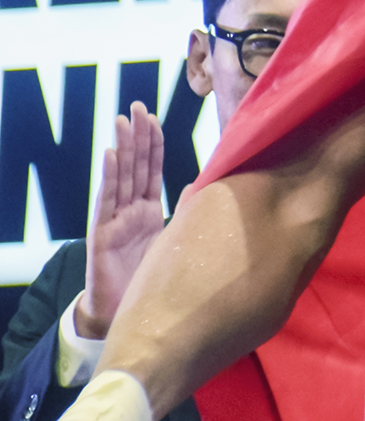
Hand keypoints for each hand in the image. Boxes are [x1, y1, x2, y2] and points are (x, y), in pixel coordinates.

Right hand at [76, 105, 163, 341]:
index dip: (153, 143)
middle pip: (136, 166)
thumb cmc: (149, 278)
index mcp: (148, 209)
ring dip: (122, 147)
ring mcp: (114, 220)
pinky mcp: (102, 234)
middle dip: (137, 136)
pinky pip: (107, 201)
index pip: (152, 169)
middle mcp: (130, 210)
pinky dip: (109, 176)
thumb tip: (206, 183)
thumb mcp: (173, 240)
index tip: (154, 117)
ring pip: (120, 177)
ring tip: (123, 121)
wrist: (124, 315)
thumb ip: (185, 212)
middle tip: (137, 106)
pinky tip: (111, 154)